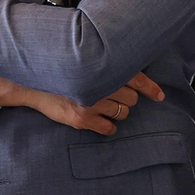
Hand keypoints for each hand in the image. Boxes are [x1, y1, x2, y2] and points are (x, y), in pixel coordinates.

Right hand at [28, 72, 164, 135]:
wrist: (35, 84)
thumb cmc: (66, 74)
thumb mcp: (88, 66)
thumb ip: (109, 69)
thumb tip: (135, 76)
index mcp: (104, 70)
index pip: (137, 79)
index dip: (151, 89)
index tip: (160, 96)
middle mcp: (100, 86)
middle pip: (132, 99)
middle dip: (126, 98)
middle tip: (112, 95)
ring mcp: (91, 103)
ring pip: (123, 113)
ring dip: (118, 111)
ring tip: (103, 105)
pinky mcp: (81, 119)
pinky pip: (109, 128)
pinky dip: (109, 126)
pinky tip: (101, 121)